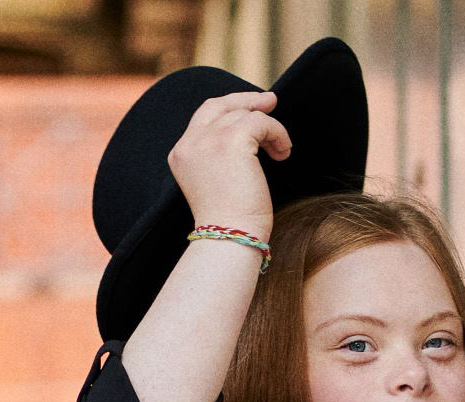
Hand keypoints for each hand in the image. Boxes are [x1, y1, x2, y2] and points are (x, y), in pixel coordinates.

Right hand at [167, 90, 291, 237]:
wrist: (230, 237)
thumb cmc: (229, 221)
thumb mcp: (216, 181)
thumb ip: (220, 154)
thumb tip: (249, 127)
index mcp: (181, 154)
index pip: (205, 118)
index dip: (230, 110)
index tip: (252, 111)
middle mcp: (190, 143)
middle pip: (220, 105)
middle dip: (246, 101)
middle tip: (271, 102)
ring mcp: (208, 139)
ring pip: (246, 115)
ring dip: (269, 128)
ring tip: (280, 149)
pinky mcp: (232, 140)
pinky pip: (262, 122)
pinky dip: (277, 133)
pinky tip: (283, 153)